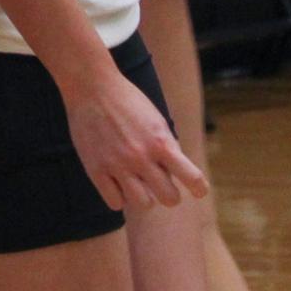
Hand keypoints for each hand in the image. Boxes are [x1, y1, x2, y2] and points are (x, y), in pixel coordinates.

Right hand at [61, 70, 208, 213]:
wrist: (91, 87)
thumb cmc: (127, 101)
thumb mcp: (156, 120)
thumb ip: (166, 147)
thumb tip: (175, 174)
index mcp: (161, 142)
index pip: (191, 177)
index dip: (198, 188)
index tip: (198, 190)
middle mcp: (142, 157)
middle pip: (169, 198)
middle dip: (168, 193)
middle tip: (160, 185)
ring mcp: (118, 165)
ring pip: (143, 204)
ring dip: (144, 197)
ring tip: (137, 184)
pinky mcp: (96, 169)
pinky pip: (115, 202)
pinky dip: (119, 196)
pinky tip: (117, 183)